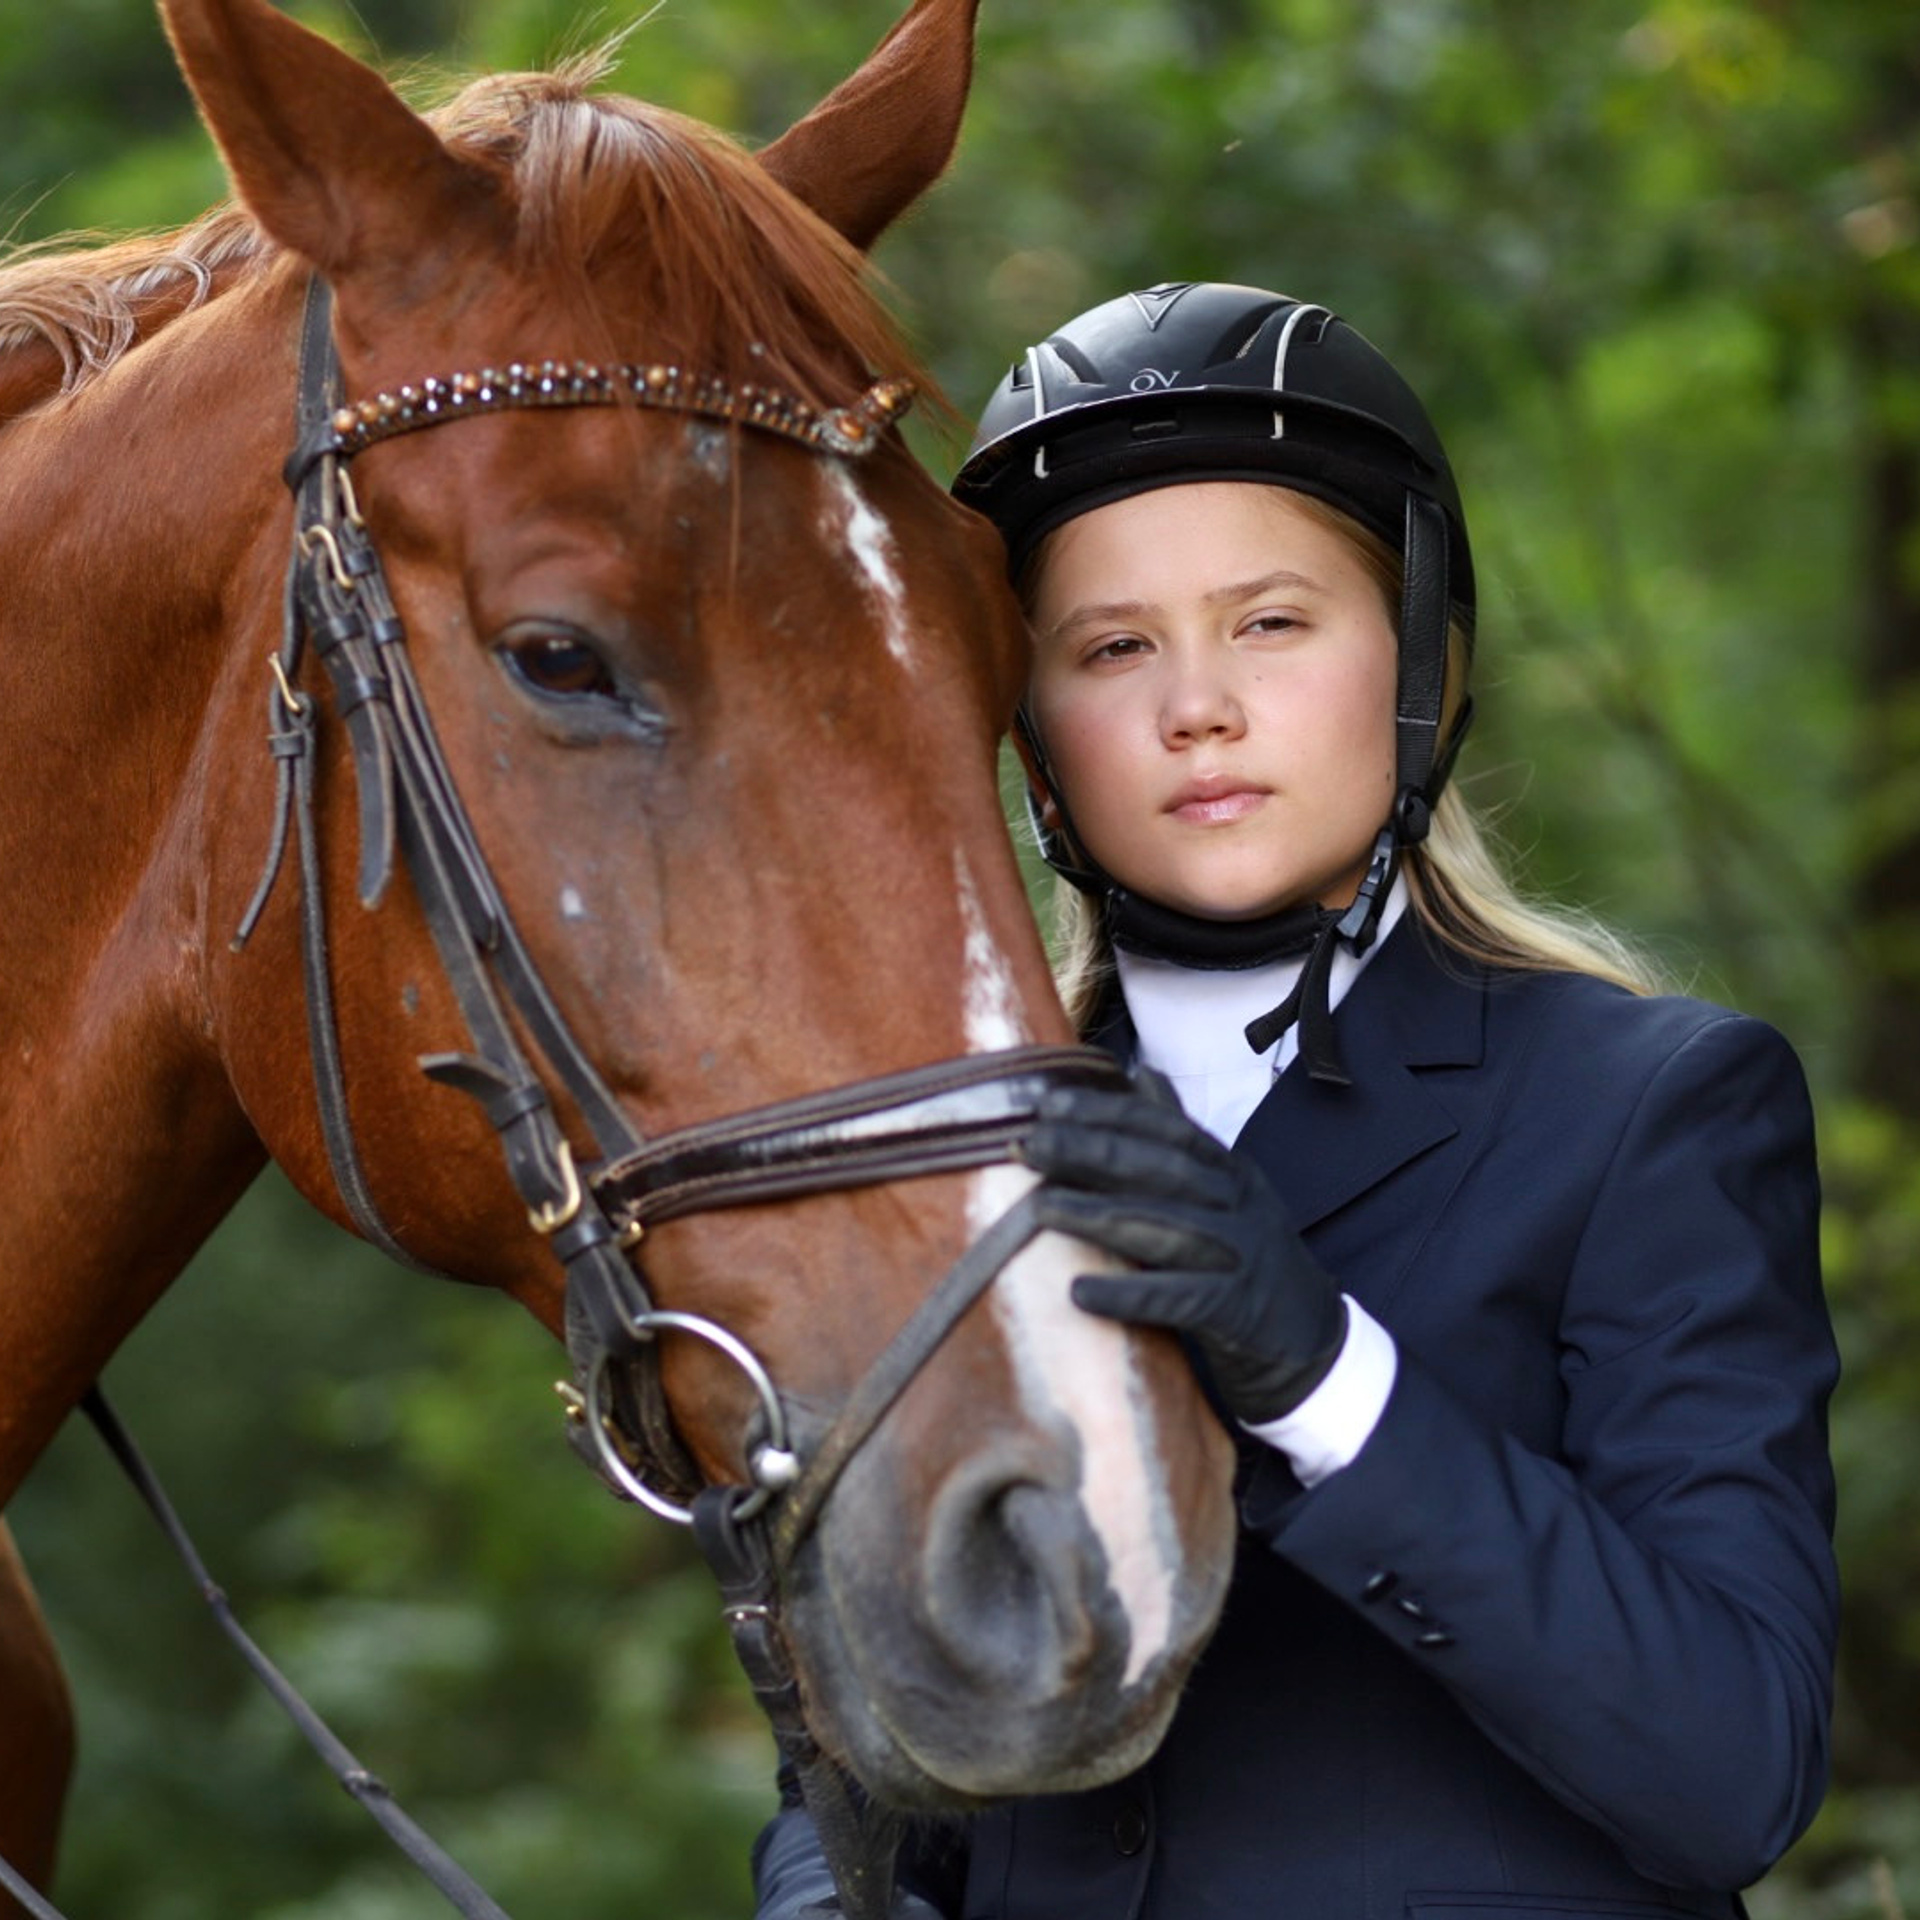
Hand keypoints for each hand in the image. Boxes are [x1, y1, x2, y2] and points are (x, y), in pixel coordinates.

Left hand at [1021, 1083, 1347, 1423]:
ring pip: (1166, 1228)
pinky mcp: (1237, 1311)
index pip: (1167, 1128)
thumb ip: (1179, 1136)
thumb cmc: (1245, 1255)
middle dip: (1091, 1151)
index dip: (1110, 1111)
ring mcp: (1240, 1256)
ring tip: (1040, 1208)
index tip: (1051, 1104)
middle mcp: (1237, 1203)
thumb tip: (1140, 1072)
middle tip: (1029, 1145)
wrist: (1309, 1339)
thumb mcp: (1223, 1188)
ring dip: (1098, 1215)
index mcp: (1228, 1170)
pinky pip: (1178, 1299)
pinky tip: (1080, 1292)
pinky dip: (1129, 1294)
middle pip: (1162, 1169)